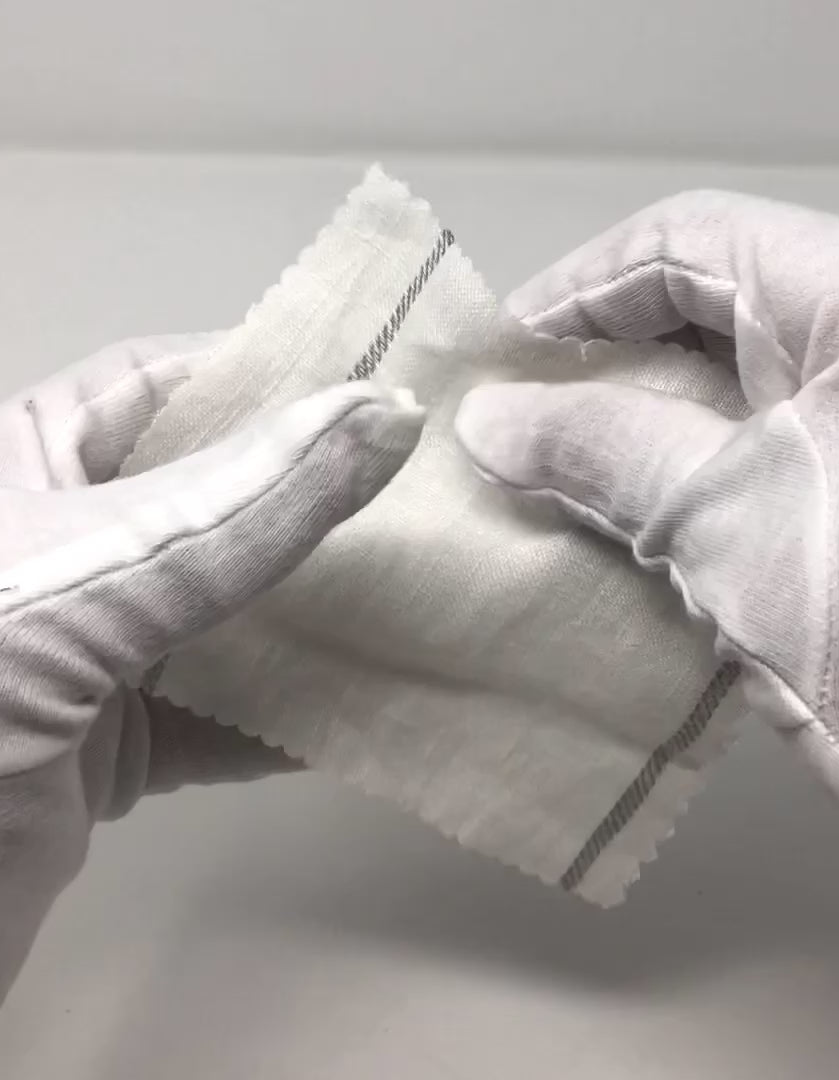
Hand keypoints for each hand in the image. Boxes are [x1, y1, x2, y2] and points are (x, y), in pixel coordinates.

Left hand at [0, 334, 422, 999]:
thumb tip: (388, 417)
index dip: (261, 372)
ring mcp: (93, 655)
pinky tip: (375, 707)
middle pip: (212, 498)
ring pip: (231, 611)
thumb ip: (246, 510)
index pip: (156, 383)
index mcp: (24, 470)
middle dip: (313, 496)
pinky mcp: (117, 748)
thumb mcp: (96, 583)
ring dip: (319, 613)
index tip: (378, 383)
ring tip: (425, 586)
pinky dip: (297, 718)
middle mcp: (67, 551)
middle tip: (426, 486)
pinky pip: (229, 717)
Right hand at [455, 192, 838, 1040]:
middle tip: (517, 428)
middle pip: (728, 316)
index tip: (501, 353)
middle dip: (611, 369)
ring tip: (559, 485)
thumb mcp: (735, 527)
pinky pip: (784, 466)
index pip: (702, 240)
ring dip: (652, 438)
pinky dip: (706, 491)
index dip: (582, 287)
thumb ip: (604, 450)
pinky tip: (640, 534)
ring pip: (753, 400)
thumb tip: (490, 416)